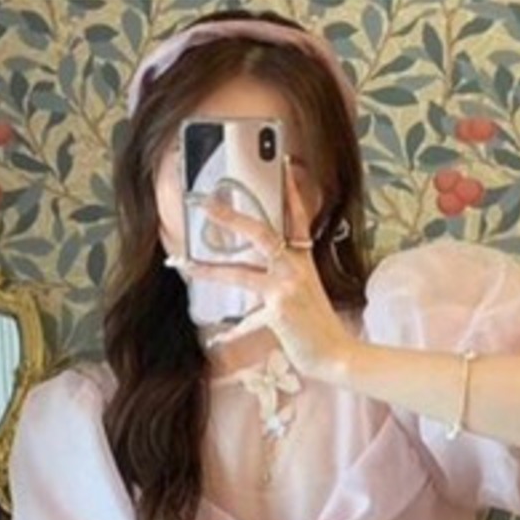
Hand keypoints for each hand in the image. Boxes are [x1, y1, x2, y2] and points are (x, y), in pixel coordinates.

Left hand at [170, 157, 354, 383]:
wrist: (335, 355)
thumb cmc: (318, 327)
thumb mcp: (307, 293)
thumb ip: (287, 276)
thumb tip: (260, 271)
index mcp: (304, 261)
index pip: (298, 219)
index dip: (292, 191)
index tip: (285, 164)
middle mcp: (295, 269)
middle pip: (260, 233)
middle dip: (229, 217)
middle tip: (205, 204)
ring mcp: (286, 289)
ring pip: (240, 272)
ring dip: (208, 269)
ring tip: (184, 264)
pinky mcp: (278, 313)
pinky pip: (246, 322)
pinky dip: (231, 333)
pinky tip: (218, 338)